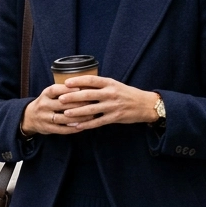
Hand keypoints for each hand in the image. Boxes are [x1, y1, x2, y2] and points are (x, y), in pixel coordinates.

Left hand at [27, 75, 158, 133]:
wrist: (145, 105)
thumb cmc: (127, 94)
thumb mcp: (115, 85)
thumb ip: (100, 85)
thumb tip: (81, 84)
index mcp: (110, 83)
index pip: (91, 80)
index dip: (78, 81)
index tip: (66, 83)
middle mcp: (110, 93)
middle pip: (88, 94)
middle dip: (73, 97)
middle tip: (61, 99)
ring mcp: (112, 106)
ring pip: (91, 109)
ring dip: (77, 112)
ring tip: (65, 114)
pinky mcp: (115, 117)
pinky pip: (98, 122)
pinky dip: (86, 124)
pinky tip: (77, 126)